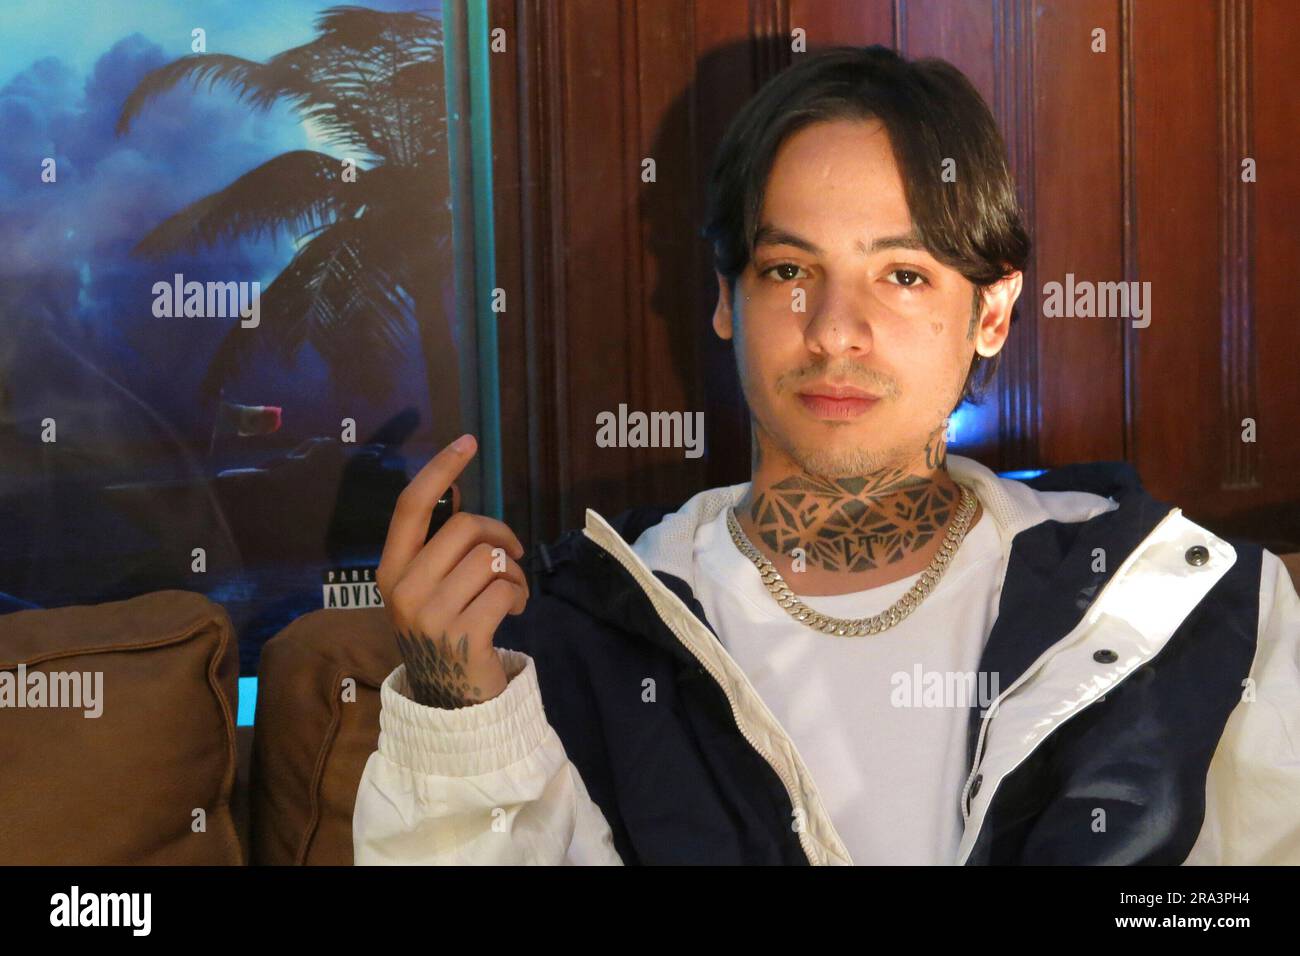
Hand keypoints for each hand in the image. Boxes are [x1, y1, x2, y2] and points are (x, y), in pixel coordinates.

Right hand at [376, 434, 529, 707]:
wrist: (452, 703)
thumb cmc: (446, 632)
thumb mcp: (429, 588)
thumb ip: (438, 546)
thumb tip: (456, 488)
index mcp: (391, 570)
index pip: (411, 506)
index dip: (440, 468)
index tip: (468, 441)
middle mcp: (404, 589)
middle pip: (465, 527)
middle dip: (500, 534)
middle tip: (511, 556)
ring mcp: (431, 614)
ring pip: (491, 559)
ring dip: (513, 573)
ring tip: (510, 593)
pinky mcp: (464, 635)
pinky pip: (505, 589)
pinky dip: (519, 596)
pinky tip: (513, 612)